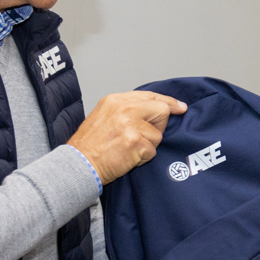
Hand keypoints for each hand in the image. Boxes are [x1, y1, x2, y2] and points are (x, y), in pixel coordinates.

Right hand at [68, 91, 186, 182]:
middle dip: (158, 126)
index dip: (168, 102)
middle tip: (143, 138)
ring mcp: (131, 124)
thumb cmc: (89, 146)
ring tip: (127, 149)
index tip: (180, 107)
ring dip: (147, 146)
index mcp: (116, 100)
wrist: (79, 163)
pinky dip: (143, 158)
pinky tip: (127, 157)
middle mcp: (124, 108)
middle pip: (161, 111)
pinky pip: (152, 151)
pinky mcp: (135, 142)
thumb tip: (151, 111)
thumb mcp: (104, 116)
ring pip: (158, 135)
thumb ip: (127, 110)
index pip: (150, 96)